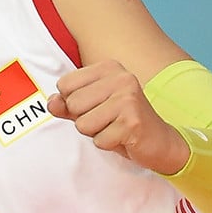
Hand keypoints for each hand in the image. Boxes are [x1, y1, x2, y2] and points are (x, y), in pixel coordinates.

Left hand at [47, 59, 189, 174]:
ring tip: (115, 128)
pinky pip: (99, 140)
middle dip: (84, 120)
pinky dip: (108, 144)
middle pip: (72, 104)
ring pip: (83, 124)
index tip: (97, 106)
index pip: (64, 84)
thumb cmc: (122, 122)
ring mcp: (128, 99)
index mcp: (109, 68)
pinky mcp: (132, 122)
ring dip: (96, 133)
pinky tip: (124, 137)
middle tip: (108, 120)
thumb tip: (51, 102)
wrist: (160, 141)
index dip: (73, 103)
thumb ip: (67, 104)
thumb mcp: (91, 109)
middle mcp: (120, 78)